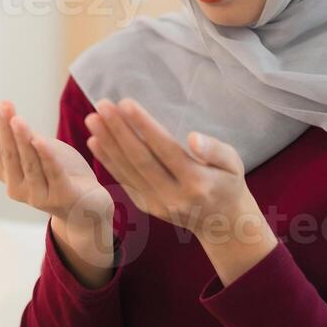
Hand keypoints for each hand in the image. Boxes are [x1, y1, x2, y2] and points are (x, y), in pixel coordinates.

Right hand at [0, 100, 112, 230]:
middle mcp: (18, 189)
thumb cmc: (59, 174)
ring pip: (29, 163)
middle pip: (11, 154)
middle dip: (6, 129)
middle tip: (4, 106)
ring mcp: (39, 196)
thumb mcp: (33, 150)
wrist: (88, 205)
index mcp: (9, 175)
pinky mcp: (62, 197)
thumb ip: (8, 135)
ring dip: (22, 140)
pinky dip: (46, 157)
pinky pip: (52, 173)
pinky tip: (40, 140)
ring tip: (17, 119)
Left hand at [83, 97, 252, 238]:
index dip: (144, 126)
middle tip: (102, 105)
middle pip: (140, 160)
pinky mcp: (148, 207)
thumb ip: (216, 150)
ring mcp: (158, 204)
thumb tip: (194, 138)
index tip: (125, 103)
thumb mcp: (234, 165)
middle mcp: (174, 196)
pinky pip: (125, 182)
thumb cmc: (229, 183)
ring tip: (92, 119)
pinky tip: (95, 142)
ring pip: (128, 171)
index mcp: (197, 182)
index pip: (165, 149)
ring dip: (107, 144)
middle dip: (118, 131)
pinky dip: (108, 162)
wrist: (222, 224)